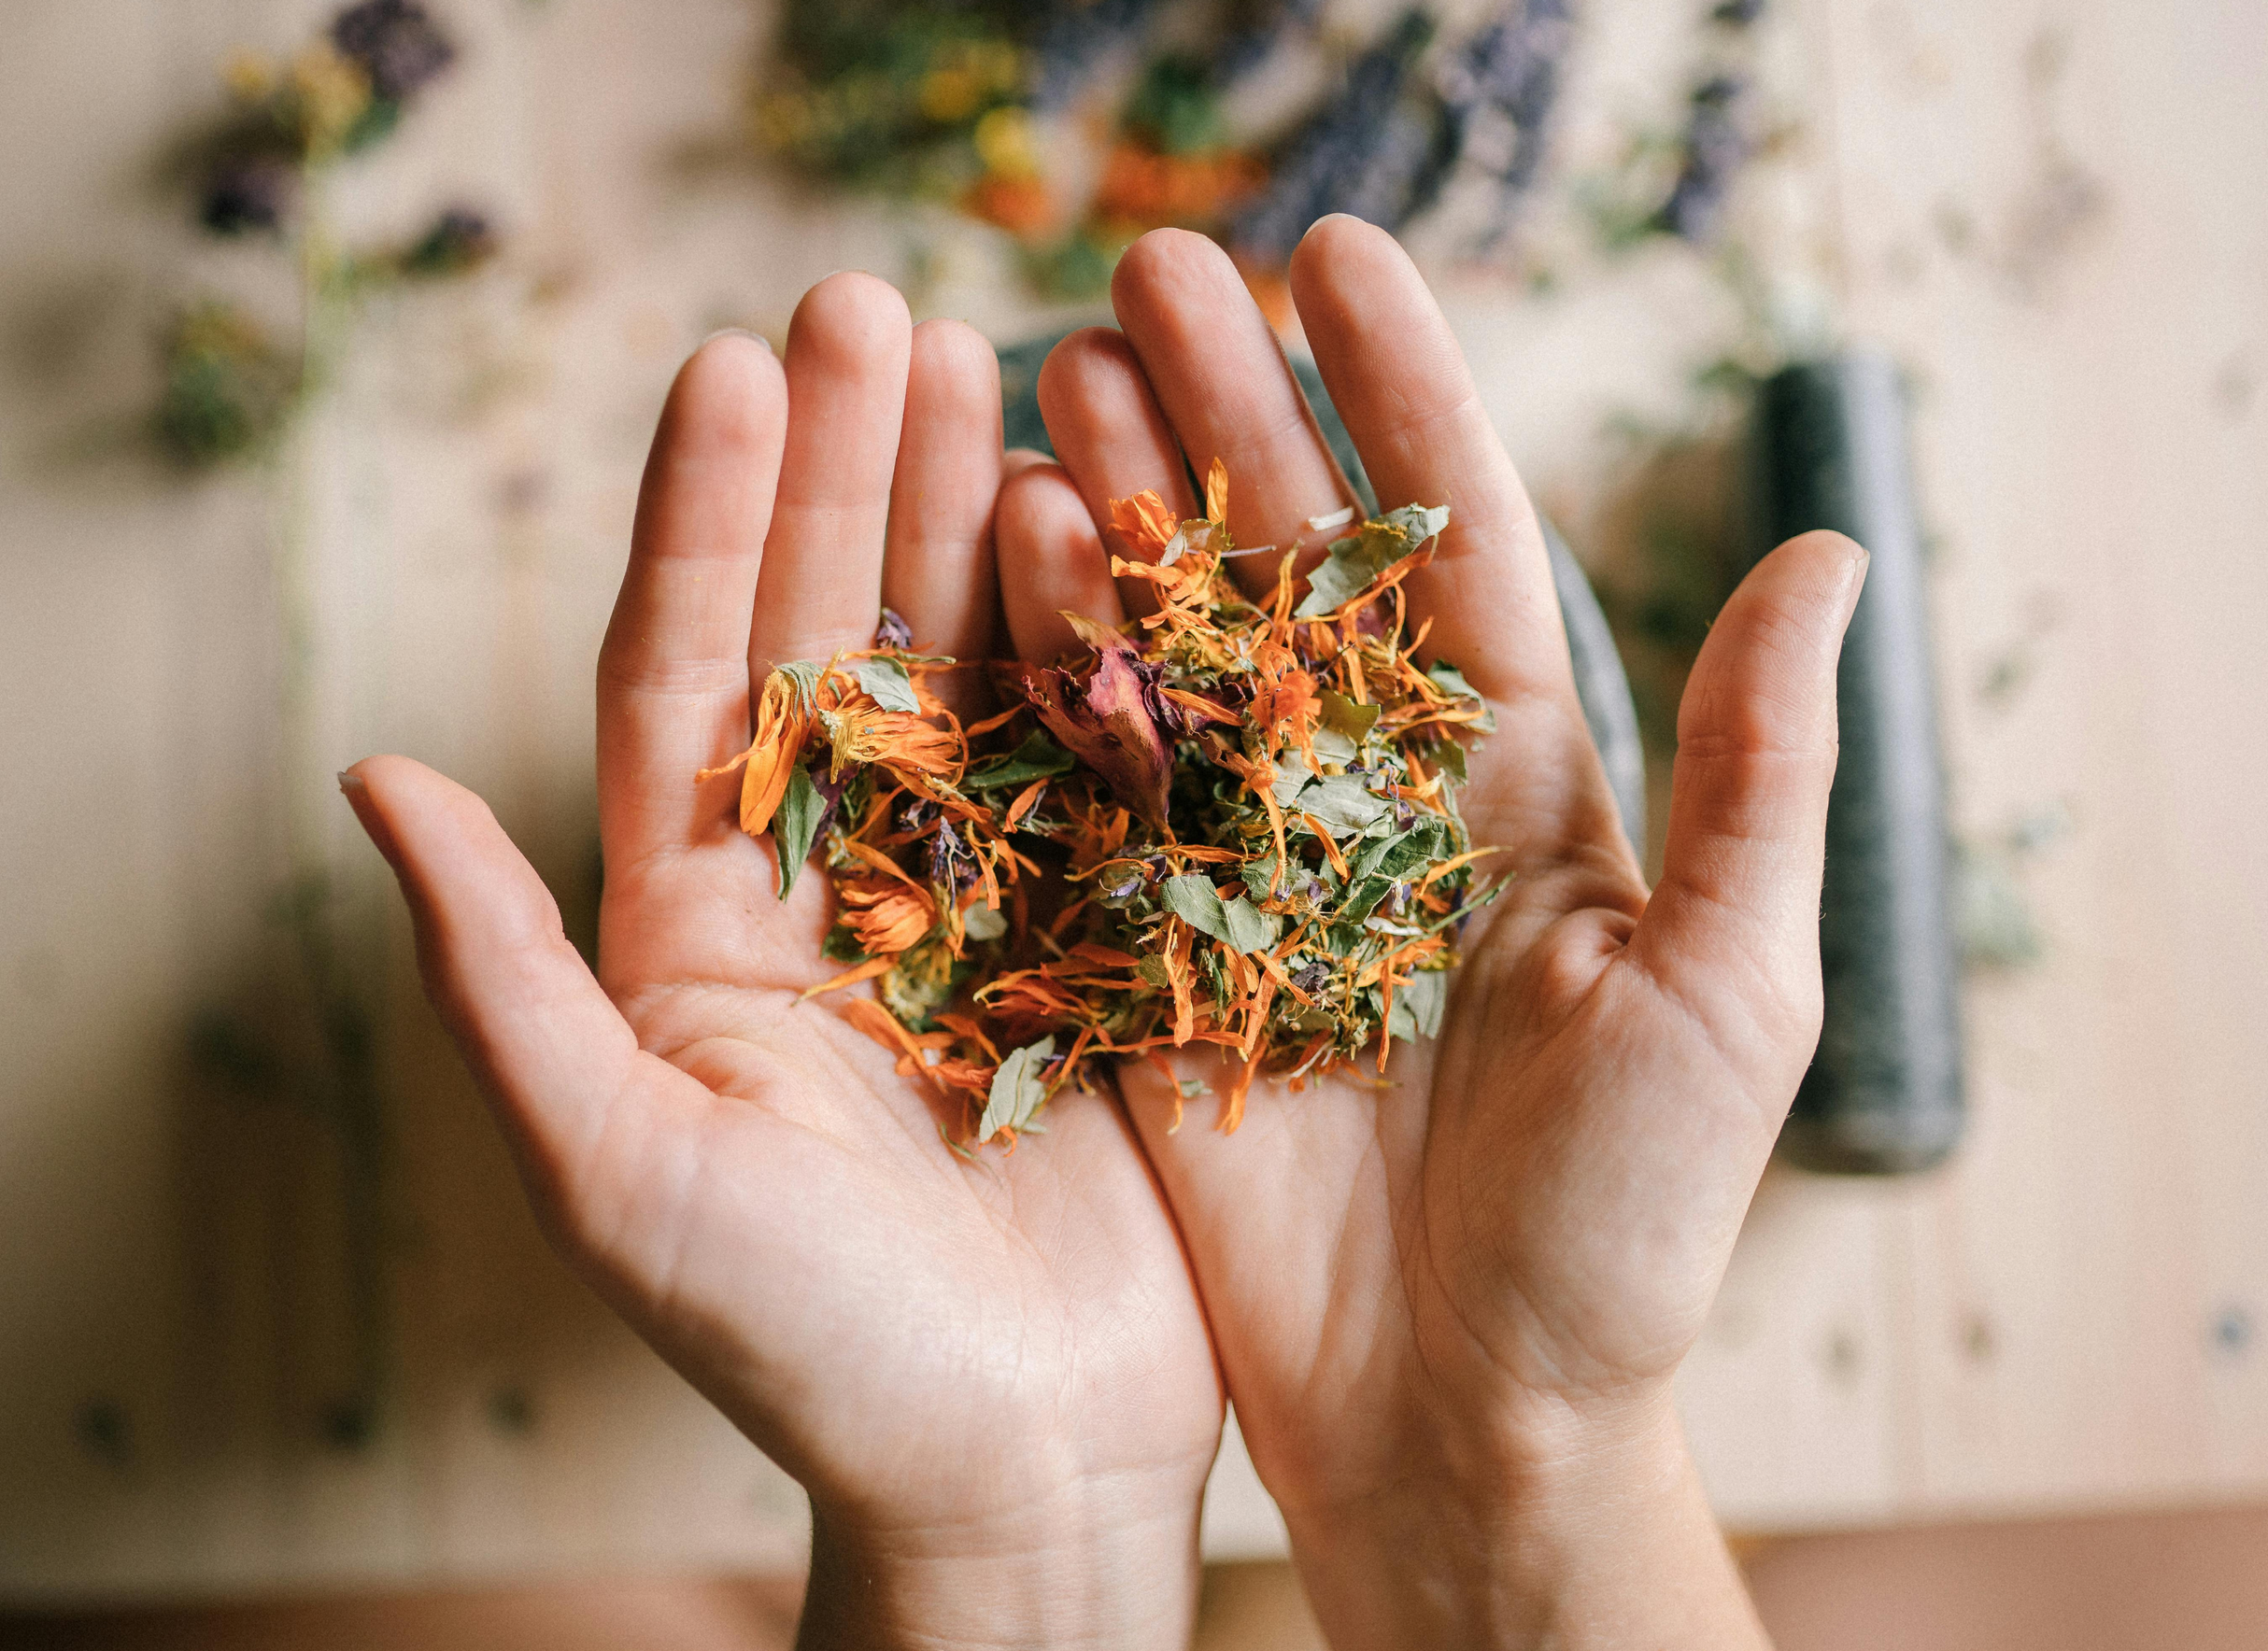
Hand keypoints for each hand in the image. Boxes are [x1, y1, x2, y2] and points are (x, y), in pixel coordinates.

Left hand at [342, 277, 1222, 1649]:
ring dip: (975, 518)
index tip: (736, 366)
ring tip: (998, 362)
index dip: (706, 519)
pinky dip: (1107, 644)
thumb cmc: (803, 1351)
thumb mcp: (620, 1170)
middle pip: (830, 635)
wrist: (1019, 1466)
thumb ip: (500, 977)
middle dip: (845, 470)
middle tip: (878, 302)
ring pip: (970, 670)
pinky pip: (1104, 762)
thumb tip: (369, 778)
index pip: (687, 678)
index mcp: (698, 921)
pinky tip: (1114, 527)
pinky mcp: (1106, 932)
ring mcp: (980, 895)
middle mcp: (834, 881)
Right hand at [997, 220, 1863, 1648]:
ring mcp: (1248, 868)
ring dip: (1121, 506)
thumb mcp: (1721, 992)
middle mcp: (1373, 798)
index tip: (1328, 256)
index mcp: (1518, 784)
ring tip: (1058, 368)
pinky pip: (1089, 787)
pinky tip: (999, 546)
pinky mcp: (1146, 951)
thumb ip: (1751, 776)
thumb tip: (1825, 552)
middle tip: (1143, 273)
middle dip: (1226, 415)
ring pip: (1173, 648)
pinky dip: (1046, 666)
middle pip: (1287, 566)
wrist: (1464, 1417)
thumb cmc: (1622, 1228)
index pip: (1452, 543)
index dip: (1395, 396)